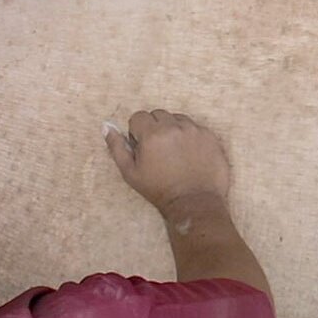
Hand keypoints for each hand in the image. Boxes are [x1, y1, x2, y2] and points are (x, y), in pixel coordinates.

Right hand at [105, 110, 233, 212]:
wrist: (194, 203)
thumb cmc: (159, 190)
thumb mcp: (130, 172)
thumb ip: (117, 146)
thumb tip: (107, 125)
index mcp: (152, 134)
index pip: (139, 117)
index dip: (138, 132)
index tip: (143, 147)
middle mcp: (174, 126)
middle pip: (158, 114)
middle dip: (155, 128)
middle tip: (158, 150)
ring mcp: (194, 130)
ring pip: (178, 119)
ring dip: (173, 130)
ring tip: (175, 152)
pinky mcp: (210, 136)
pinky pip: (195, 128)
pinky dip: (190, 136)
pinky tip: (189, 155)